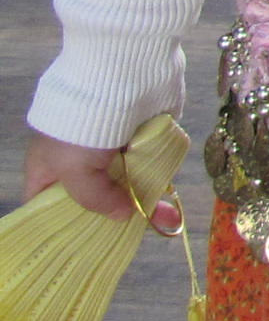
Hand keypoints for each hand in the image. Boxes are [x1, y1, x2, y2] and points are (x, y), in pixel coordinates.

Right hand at [21, 130, 180, 234]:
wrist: (126, 73)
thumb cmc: (85, 124)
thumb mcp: (75, 170)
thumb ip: (94, 199)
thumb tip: (122, 216)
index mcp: (48, 167)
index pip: (47, 206)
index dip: (62, 227)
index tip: (82, 247)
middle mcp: (78, 159)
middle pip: (93, 198)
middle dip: (113, 218)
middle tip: (130, 240)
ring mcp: (112, 148)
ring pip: (126, 185)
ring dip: (144, 202)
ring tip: (164, 221)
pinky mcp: (142, 137)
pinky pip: (150, 167)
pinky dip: (160, 183)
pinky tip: (170, 206)